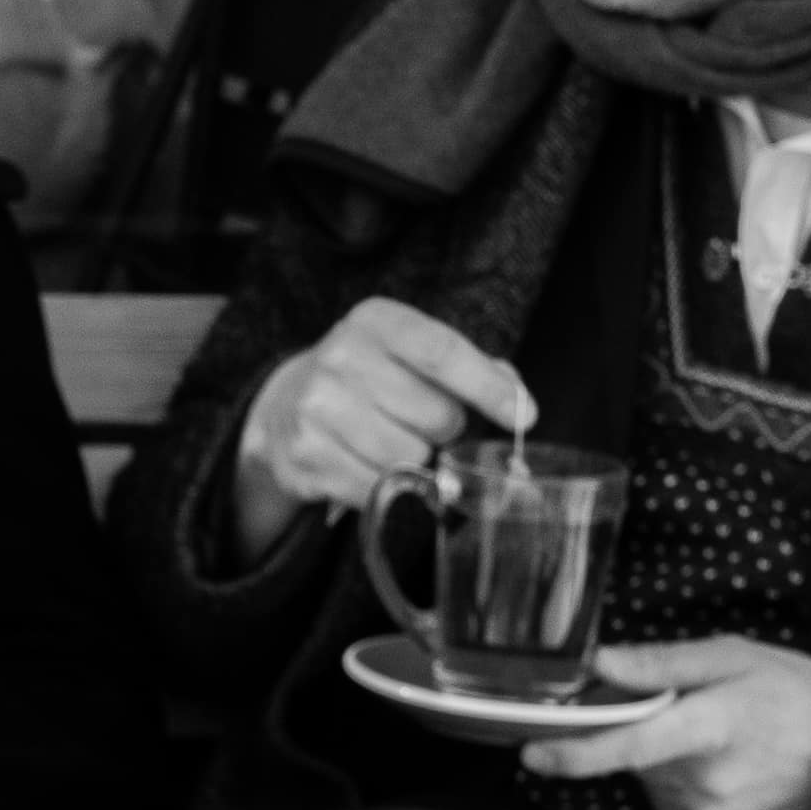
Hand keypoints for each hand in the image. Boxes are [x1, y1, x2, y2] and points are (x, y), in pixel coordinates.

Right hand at [224, 298, 531, 559]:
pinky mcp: (305, 454)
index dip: (490, 389)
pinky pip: (375, 488)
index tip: (525, 416)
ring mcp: (317, 407)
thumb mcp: (411, 354)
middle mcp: (341, 357)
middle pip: (436, 417)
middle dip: (442, 430)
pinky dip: (382, 486)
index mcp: (376, 321)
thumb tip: (518, 402)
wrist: (285, 404)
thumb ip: (470, 369)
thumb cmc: (369, 378)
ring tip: (389, 442)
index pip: (445, 354)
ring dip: (413, 461)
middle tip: (419, 423)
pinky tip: (363, 463)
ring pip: (408, 458)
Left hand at [526, 635, 810, 809]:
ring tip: (724, 746)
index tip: (533, 752)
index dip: (575, 752)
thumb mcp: (732, 658)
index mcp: (712, 729)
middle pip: (636, 761)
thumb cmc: (795, 694)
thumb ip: (661, 663)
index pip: (629, 745)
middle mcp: (708, 783)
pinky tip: (727, 774)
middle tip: (697, 716)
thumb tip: (600, 663)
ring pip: (652, 787)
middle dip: (649, 736)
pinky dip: (685, 792)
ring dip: (669, 766)